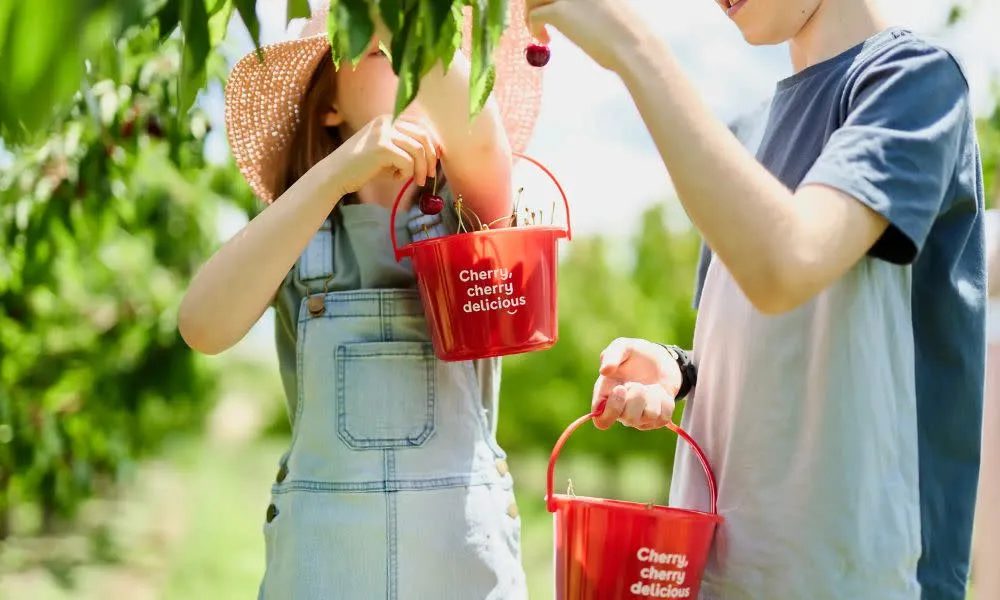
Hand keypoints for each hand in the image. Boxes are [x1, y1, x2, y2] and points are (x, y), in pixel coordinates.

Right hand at [324, 114, 440, 196]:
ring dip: (421, 168)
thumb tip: (435, 153)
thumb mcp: (387, 152)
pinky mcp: (382, 148)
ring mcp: (384, 133)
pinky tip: (396, 178)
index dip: (432, 143)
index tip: (434, 161)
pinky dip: (407, 173)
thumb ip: (406, 148)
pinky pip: (408, 161)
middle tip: (429, 175)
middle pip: (423, 135)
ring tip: (416, 181)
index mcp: (389, 118)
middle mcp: (387, 121)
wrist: (335, 174)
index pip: (421, 125)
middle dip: (430, 157)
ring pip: (418, 149)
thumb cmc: (362, 166)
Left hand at [525, 0, 648, 70]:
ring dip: (530, 11)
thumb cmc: (626, 32)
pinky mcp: (560, 12)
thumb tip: (572, 11)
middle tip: (536, 16)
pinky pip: (535, 15)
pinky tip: (544, 38)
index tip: (549, 5)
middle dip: (534, 1)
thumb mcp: (608, 7)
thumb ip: (588, 4)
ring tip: (538, 29)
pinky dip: (533, 27)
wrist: (633, 45)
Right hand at [592, 337, 681, 430]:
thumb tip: (604, 371)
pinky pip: (664, 416)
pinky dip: (665, 400)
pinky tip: (659, 392)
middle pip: (629, 419)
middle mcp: (621, 413)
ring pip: (649, 416)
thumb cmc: (637, 354)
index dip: (612, 409)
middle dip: (638, 396)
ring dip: (653, 395)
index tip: (621, 388)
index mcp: (606, 398)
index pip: (602, 421)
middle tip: (637, 382)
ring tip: (649, 385)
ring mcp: (640, 419)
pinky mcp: (657, 420)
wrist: (661, 359)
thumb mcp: (623, 347)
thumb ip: (611, 355)